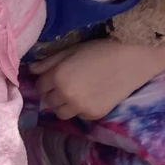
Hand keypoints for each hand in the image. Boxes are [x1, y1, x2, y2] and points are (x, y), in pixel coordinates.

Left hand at [30, 37, 164, 122]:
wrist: (134, 60)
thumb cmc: (102, 49)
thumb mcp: (73, 50)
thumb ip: (50, 62)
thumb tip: (31, 70)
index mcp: (58, 77)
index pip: (40, 86)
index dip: (46, 81)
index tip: (54, 77)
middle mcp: (66, 95)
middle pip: (48, 102)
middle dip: (53, 93)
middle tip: (66, 83)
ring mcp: (80, 108)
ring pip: (61, 113)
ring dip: (64, 104)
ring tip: (76, 92)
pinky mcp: (93, 115)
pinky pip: (78, 116)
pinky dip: (80, 108)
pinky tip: (91, 95)